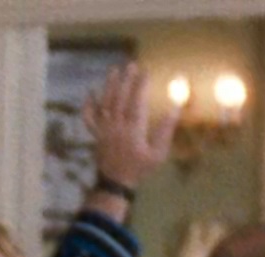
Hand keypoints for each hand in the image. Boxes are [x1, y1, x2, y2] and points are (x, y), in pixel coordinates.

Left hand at [83, 64, 180, 193]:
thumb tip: (176, 109)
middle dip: (126, 80)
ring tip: (114, 70)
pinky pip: (89, 118)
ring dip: (109, 86)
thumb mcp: (158, 153)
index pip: (138, 102)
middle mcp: (117, 126)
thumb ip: (165, 130)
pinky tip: (90, 92)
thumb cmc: (140, 168)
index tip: (146, 71)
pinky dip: (88, 105)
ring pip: (105, 104)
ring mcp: (104, 130)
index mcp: (134, 130)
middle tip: (131, 64)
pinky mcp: (96, 135)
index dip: (141, 85)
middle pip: (121, 98)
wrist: (116, 183)